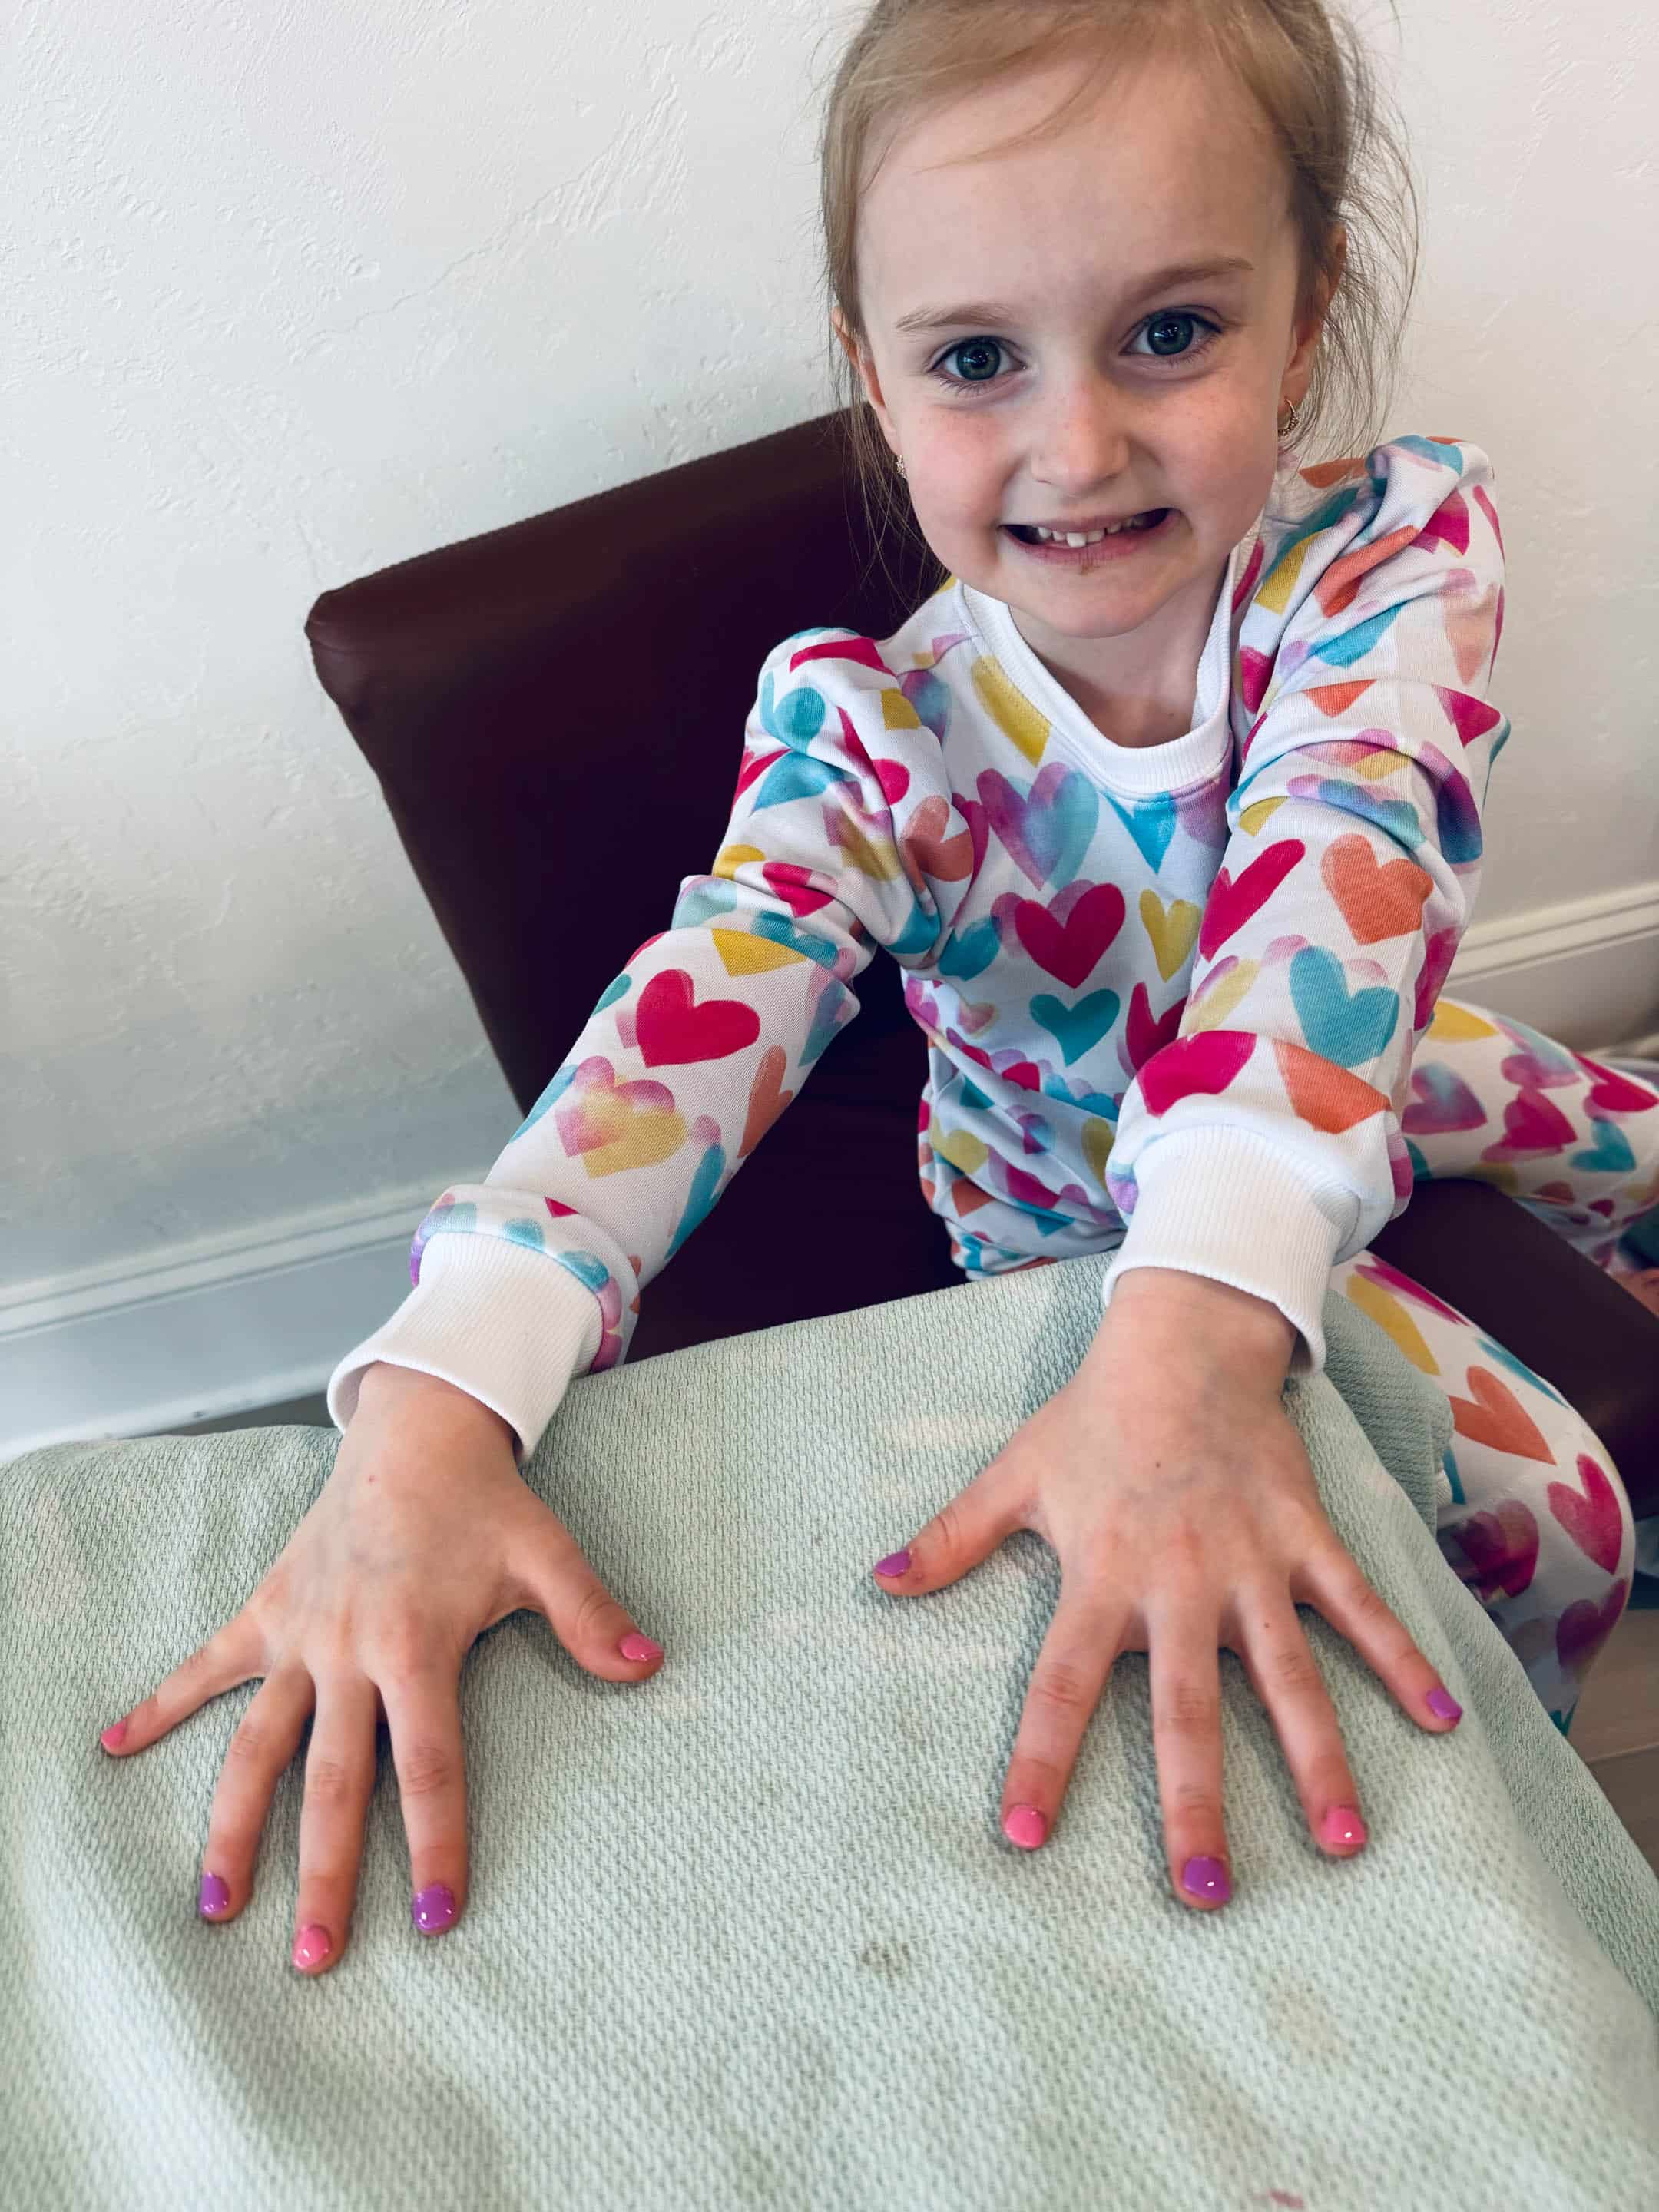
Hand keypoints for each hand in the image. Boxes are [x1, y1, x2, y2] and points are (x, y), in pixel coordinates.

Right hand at [97, 1362, 664, 1972]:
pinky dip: (159, 1703)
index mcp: (416, 1646)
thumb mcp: (546, 1552)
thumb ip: (591, 1614)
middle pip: (330, 1783)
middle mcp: (346, 1650)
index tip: (433, 1920)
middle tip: (315, 1960)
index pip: (427, 1767)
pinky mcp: (264, 1611)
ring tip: (218, 1907)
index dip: (433, 1844)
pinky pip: (204, 1667)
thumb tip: (650, 1663)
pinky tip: (114, 1744)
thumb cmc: (484, 1503)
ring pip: (255, 1747)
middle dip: (321, 1875)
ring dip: (232, 1827)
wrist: (415, 1431)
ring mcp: (298, 1635)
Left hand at [871, 1269, 1460, 1907]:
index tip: (1023, 1839)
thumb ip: (950, 1538)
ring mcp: (1249, 1565)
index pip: (1060, 1688)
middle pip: (1186, 1711)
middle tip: (1206, 1893)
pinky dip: (1401, 1657)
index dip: (1038, 1762)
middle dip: (1196, 1805)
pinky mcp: (1304, 1538)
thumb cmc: (1092, 1418)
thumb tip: (878, 1583)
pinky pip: (1358, 1606)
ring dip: (1318, 1759)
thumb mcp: (1013, 1475)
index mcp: (1100, 1578)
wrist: (1180, 1340)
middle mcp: (1176, 1584)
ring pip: (1287, 1677)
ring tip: (1344, 1841)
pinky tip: (1441, 1717)